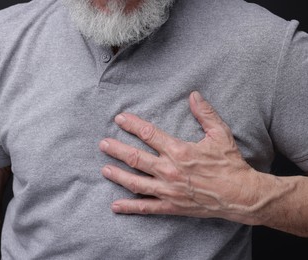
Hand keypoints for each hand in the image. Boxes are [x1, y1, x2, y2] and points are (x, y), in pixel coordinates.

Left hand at [99, 91, 260, 222]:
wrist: (240, 195)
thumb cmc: (230, 164)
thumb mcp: (220, 134)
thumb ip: (205, 114)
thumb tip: (194, 95)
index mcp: (179, 150)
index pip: (149, 134)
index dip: (132, 125)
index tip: (120, 119)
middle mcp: (169, 170)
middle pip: (136, 158)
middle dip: (117, 149)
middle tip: (103, 144)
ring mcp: (168, 189)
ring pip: (136, 182)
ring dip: (118, 175)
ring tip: (104, 169)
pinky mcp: (171, 205)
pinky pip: (147, 207)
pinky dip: (130, 207)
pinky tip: (115, 205)